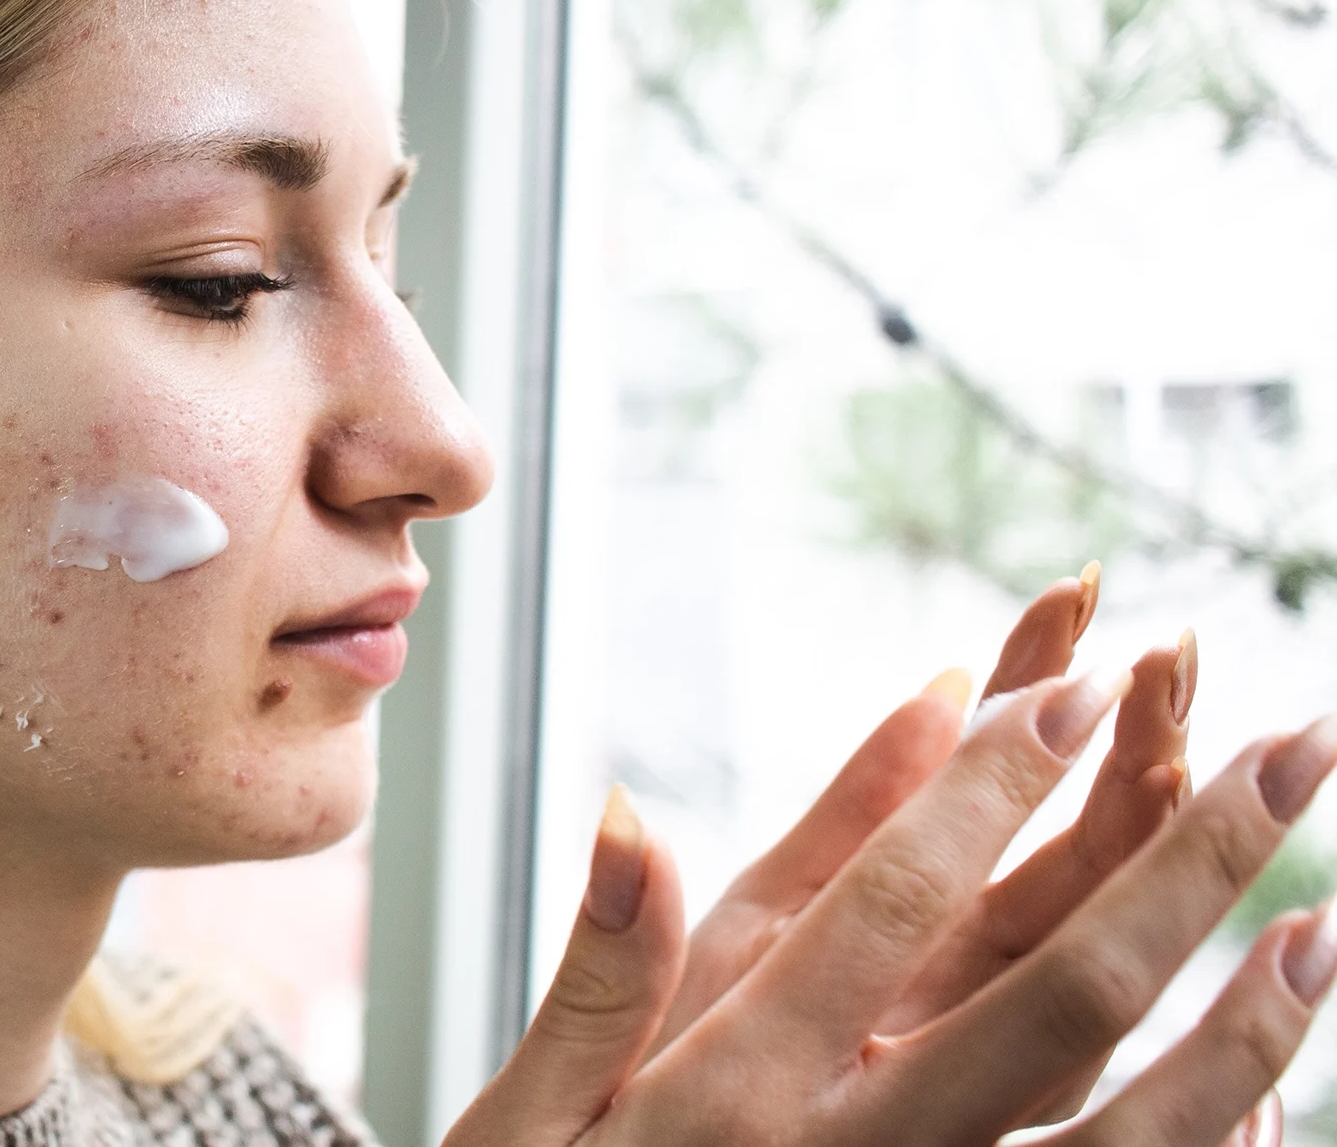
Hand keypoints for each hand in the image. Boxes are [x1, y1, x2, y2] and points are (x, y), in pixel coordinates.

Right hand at [450, 655, 1334, 1144]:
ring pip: (1126, 1135)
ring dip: (1241, 1030)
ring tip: (1318, 927)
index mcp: (733, 1092)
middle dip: (1182, 868)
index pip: (883, 908)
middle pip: (1056, 998)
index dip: (985, 792)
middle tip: (1286, 751)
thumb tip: (630, 813)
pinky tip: (1266, 1100)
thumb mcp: (529, 1121)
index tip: (1076, 683)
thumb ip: (596, 972)